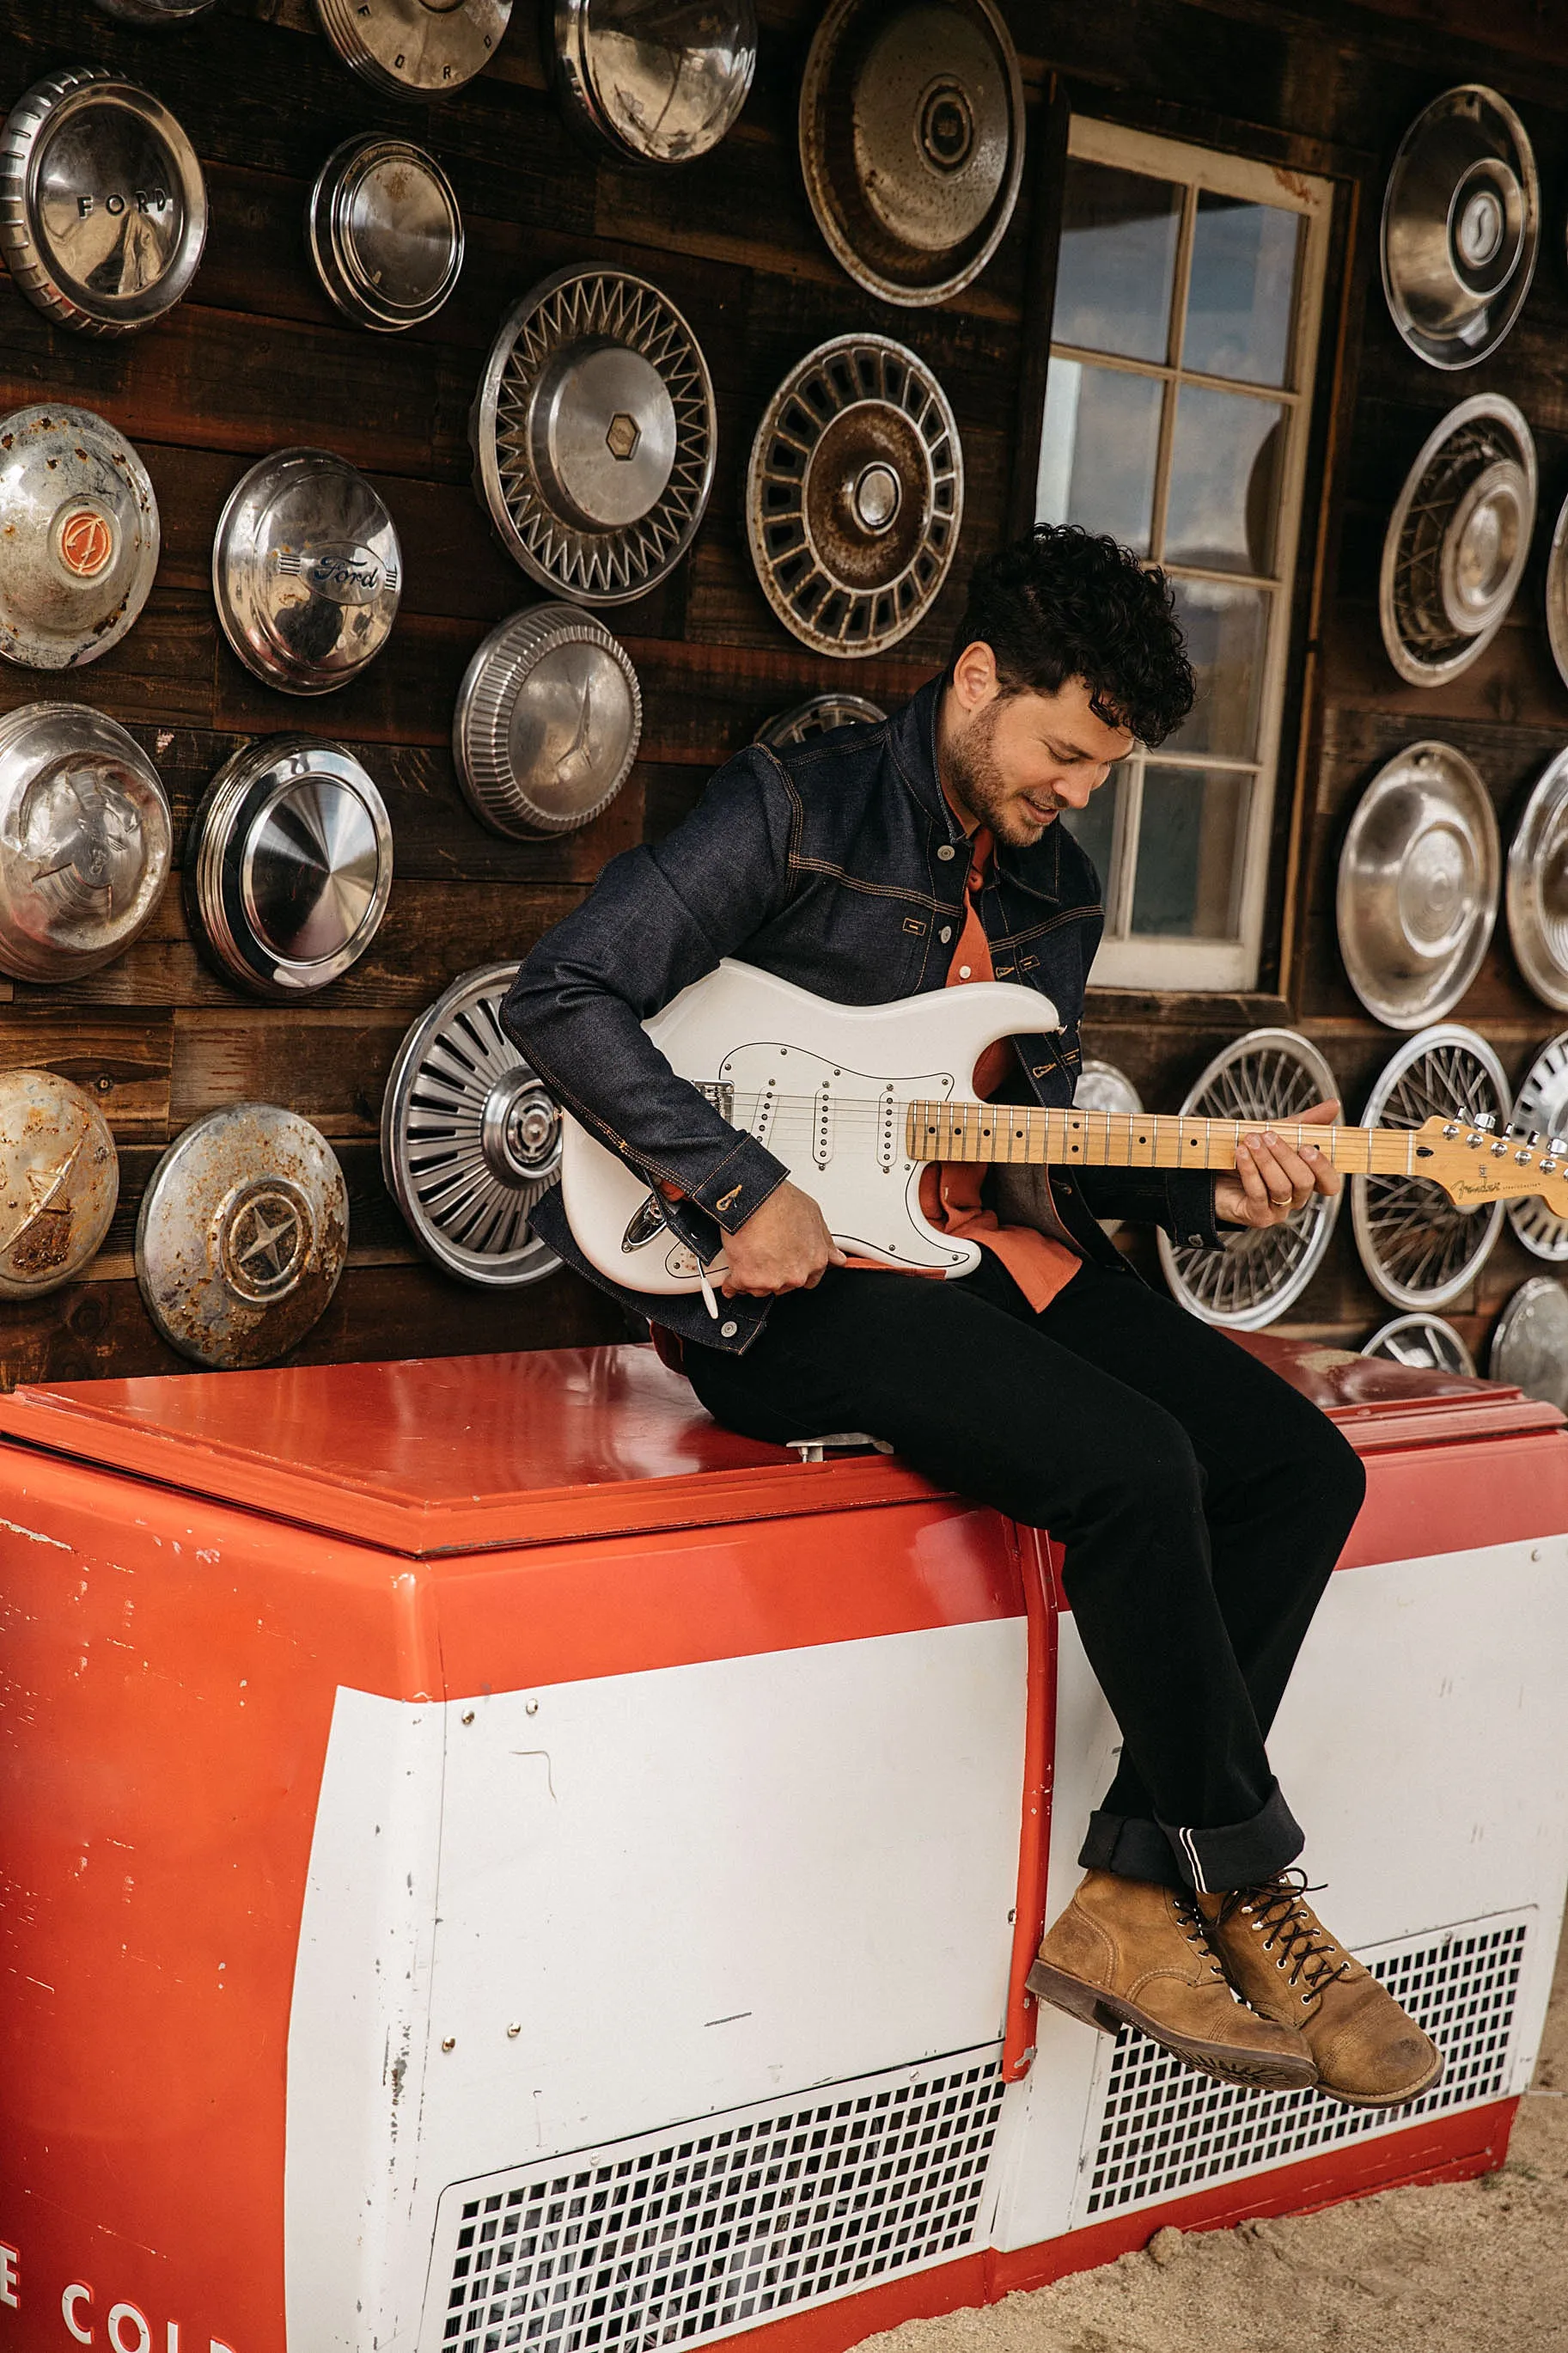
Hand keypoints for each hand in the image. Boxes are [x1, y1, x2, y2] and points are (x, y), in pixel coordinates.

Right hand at [719, 1180, 846, 1295]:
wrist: (755, 1197)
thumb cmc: (782, 1202)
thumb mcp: (814, 1216)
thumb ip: (826, 1242)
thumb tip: (837, 1258)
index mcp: (815, 1261)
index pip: (810, 1280)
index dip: (795, 1269)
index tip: (786, 1264)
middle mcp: (796, 1274)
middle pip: (784, 1286)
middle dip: (774, 1273)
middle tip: (765, 1253)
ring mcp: (772, 1279)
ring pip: (761, 1288)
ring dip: (754, 1276)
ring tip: (749, 1253)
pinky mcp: (747, 1279)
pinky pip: (737, 1287)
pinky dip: (732, 1281)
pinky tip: (733, 1272)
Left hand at [1213, 1099, 1342, 1230]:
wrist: (1213, 1173)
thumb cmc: (1250, 1155)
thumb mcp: (1279, 1133)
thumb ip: (1307, 1122)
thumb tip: (1334, 1105)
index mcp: (1305, 1180)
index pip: (1330, 1183)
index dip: (1324, 1168)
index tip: (1307, 1147)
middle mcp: (1295, 1198)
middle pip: (1304, 1182)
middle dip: (1286, 1156)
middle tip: (1269, 1135)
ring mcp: (1277, 1210)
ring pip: (1281, 1187)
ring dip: (1266, 1160)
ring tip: (1251, 1140)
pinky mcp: (1257, 1217)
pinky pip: (1259, 1194)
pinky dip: (1250, 1170)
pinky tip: (1241, 1154)